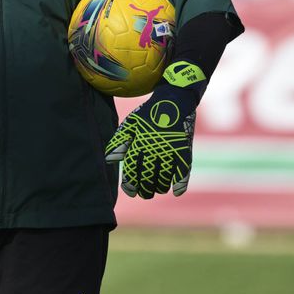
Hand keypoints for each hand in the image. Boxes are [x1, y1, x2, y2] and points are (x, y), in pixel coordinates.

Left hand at [104, 80, 198, 198]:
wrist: (174, 99)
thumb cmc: (149, 114)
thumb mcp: (130, 124)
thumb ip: (119, 142)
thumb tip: (109, 160)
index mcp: (140, 142)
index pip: (133, 170)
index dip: (130, 184)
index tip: (130, 192)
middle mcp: (155, 148)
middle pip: (148, 177)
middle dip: (145, 190)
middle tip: (144, 193)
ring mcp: (171, 150)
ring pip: (165, 178)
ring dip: (160, 187)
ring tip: (156, 190)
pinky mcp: (185, 149)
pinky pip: (183, 172)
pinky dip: (180, 184)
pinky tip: (176, 192)